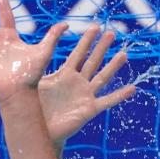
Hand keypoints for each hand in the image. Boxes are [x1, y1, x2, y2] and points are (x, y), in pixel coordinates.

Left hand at [38, 26, 136, 143]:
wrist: (41, 131)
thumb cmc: (37, 108)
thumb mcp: (36, 85)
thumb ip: (36, 69)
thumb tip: (27, 53)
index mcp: (65, 75)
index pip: (78, 54)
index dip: (86, 40)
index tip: (95, 26)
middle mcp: (78, 83)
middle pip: (93, 61)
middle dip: (101, 47)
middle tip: (111, 33)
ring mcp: (85, 95)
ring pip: (102, 78)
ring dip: (113, 66)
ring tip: (124, 54)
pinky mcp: (89, 109)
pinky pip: (107, 101)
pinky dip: (119, 95)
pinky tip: (132, 88)